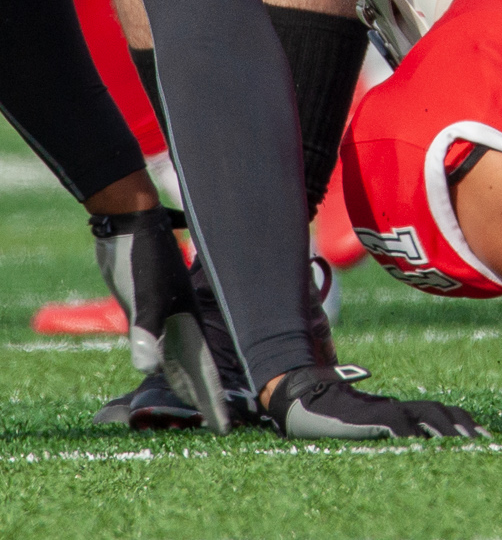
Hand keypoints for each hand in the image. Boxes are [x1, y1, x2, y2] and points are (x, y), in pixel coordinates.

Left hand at [93, 208, 236, 432]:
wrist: (127, 224)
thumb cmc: (139, 256)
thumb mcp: (142, 294)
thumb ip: (146, 330)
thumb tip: (147, 368)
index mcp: (186, 320)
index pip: (204, 367)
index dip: (214, 396)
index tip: (226, 426)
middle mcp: (180, 322)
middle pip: (197, 367)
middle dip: (207, 395)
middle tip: (220, 426)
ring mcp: (165, 317)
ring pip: (180, 358)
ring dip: (187, 381)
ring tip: (195, 408)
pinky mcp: (147, 311)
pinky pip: (160, 346)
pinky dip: (164, 364)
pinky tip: (158, 372)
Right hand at [263, 365, 484, 438]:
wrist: (304, 398)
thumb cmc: (337, 416)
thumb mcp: (370, 425)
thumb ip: (392, 430)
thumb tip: (413, 441)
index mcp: (401, 409)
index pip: (440, 411)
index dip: (463, 422)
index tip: (485, 437)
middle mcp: (396, 407)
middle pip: (438, 411)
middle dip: (463, 426)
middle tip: (485, 442)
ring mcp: (381, 410)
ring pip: (423, 415)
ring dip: (445, 430)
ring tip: (464, 444)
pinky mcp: (365, 417)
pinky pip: (394, 424)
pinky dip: (411, 433)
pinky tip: (424, 443)